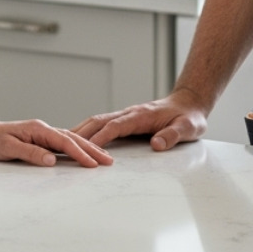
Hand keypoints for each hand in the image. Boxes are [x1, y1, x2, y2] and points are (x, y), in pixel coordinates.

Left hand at [0, 109, 113, 167]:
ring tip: (102, 157)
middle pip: (72, 139)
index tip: (94, 164)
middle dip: (92, 150)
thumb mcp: (8, 148)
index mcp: (38, 129)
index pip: (64, 141)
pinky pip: (62, 143)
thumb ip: (30, 153)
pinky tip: (83, 153)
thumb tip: (52, 161)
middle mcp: (42, 129)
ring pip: (69, 140)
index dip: (80, 153)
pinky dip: (75, 148)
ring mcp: (42, 133)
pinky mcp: (39, 139)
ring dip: (87, 148)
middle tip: (109, 161)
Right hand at [71, 89, 208, 150]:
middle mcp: (130, 113)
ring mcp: (127, 115)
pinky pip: (103, 124)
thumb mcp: (188, 128)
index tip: (84, 146)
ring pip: (97, 121)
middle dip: (81, 133)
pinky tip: (79, 139)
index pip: (115, 126)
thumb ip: (172, 135)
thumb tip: (156, 145)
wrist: (190, 104)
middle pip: (99, 121)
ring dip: (81, 131)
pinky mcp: (126, 120)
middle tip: (62, 146)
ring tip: (62, 143)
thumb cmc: (190, 118)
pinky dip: (88, 130)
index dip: (100, 137)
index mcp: (141, 115)